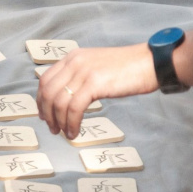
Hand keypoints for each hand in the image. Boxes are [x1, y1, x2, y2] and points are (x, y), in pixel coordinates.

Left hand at [36, 44, 158, 138]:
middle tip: (52, 128)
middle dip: (46, 113)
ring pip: (59, 102)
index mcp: (72, 58)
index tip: (44, 114)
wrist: (151, 62)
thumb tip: (67, 97)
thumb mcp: (96, 65)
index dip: (41, 100)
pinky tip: (75, 131)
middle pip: (48, 92)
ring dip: (59, 122)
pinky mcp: (94, 84)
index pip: (45, 79)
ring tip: (65, 133)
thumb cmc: (128, 68)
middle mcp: (74, 63)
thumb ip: (79, 76)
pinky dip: (71, 123)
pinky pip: (74, 108)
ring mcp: (83, 72)